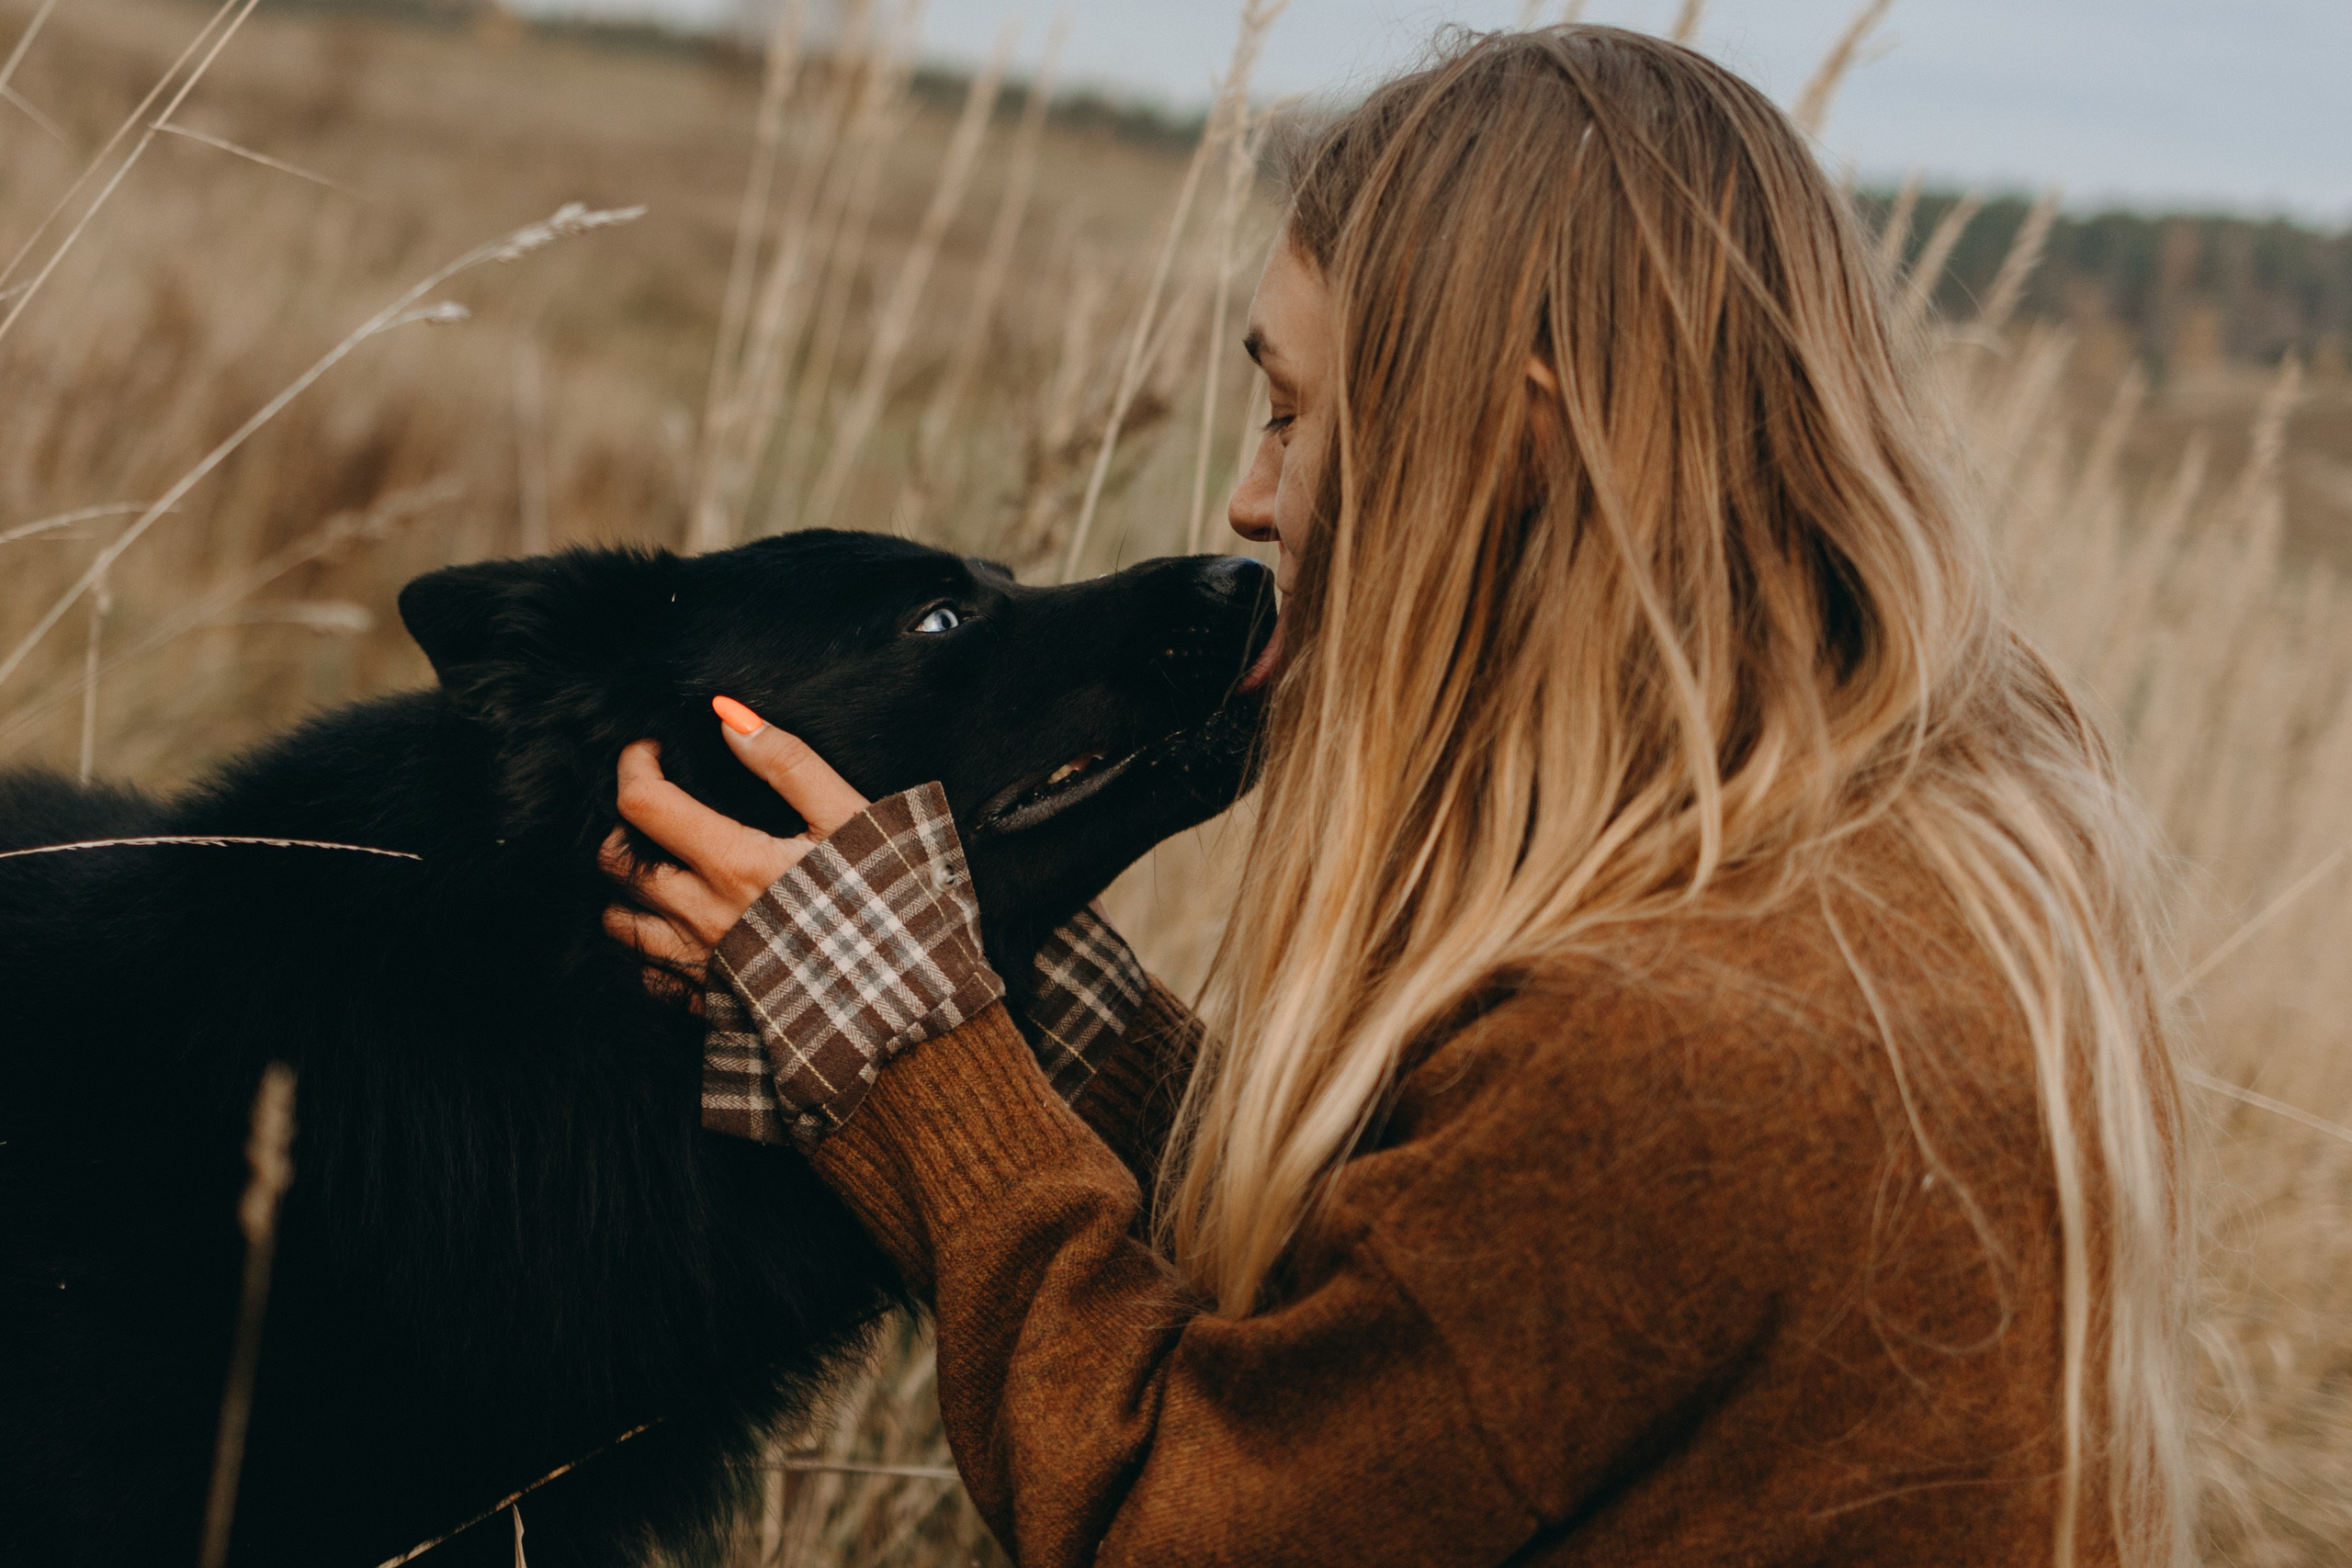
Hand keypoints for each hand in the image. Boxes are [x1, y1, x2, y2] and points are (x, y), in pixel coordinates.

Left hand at [600, 697, 869, 997]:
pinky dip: (647, 947)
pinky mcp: (708, 1007)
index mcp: (734, 865)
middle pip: (615, 863)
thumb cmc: (887, 909)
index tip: (652, 751)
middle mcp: (702, 918)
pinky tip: (678, 930)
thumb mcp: (852, 820)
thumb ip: (790, 764)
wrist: (911, 1008)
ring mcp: (700, 968)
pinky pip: (647, 977)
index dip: (634, 764)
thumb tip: (730, 718)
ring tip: (660, 870)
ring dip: (627, 890)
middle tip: (654, 811)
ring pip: (619, 924)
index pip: (644, 804)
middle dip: (621, 825)